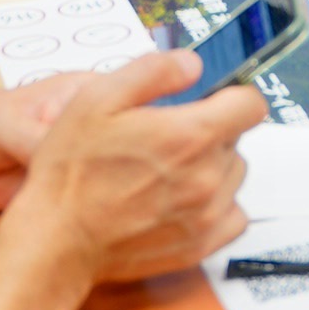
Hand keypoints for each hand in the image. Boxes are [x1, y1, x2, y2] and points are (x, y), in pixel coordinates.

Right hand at [1, 51, 257, 286]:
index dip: (232, 96)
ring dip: (212, 169)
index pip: (251, 105)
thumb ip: (153, 71)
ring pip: (233, 177)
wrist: (57, 239)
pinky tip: (182, 201)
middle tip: (166, 140)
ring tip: (167, 172)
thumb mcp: (97, 99)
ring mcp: (207, 215)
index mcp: (190, 134)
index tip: (212, 101)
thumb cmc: (71, 171)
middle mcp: (208, 176)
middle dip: (211, 134)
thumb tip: (192, 63)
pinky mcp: (200, 245)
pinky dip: (216, 206)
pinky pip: (233, 216)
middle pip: (236, 141)